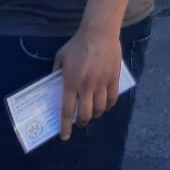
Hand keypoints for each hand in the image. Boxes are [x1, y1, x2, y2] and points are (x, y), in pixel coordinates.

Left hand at [54, 26, 124, 140]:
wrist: (99, 32)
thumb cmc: (78, 44)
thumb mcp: (61, 57)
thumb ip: (56, 72)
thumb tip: (55, 85)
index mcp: (71, 83)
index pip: (68, 111)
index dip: (65, 126)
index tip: (65, 137)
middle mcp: (86, 86)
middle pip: (86, 114)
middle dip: (82, 123)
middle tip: (80, 123)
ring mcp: (102, 83)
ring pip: (101, 108)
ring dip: (96, 115)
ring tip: (94, 114)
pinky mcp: (114, 78)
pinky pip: (113, 98)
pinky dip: (109, 105)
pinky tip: (106, 105)